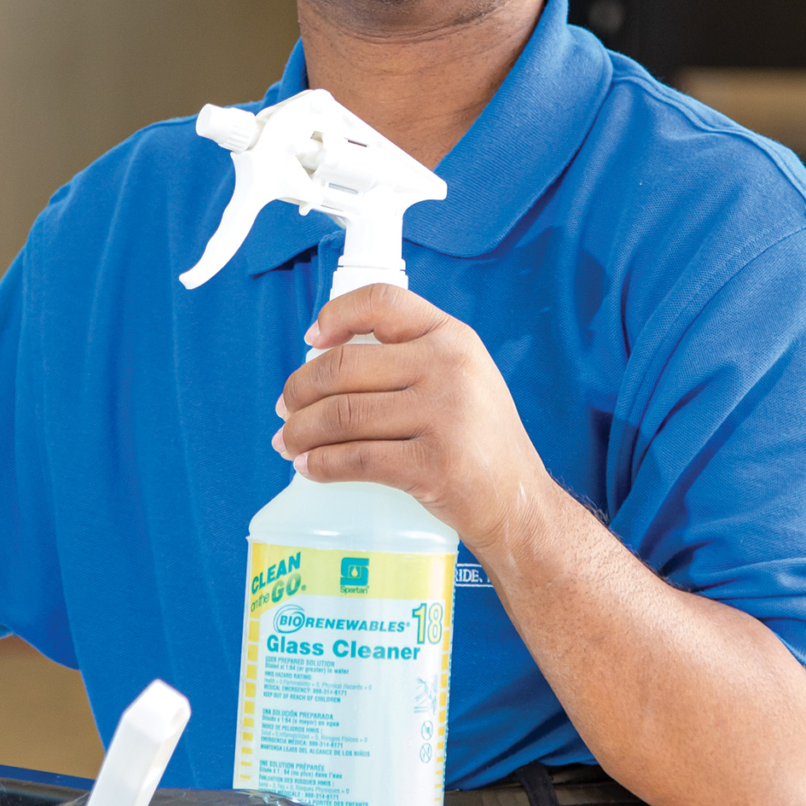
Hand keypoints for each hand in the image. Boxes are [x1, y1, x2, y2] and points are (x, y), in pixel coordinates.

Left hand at [272, 283, 554, 558]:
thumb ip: (411, 357)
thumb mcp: (462, 377)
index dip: (336, 315)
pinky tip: (308, 468)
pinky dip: (321, 464)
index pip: (382, 302)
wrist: (519, 502)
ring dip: (300, 431)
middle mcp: (449, 368)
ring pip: (342, 415)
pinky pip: (356, 459)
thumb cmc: (478, 440)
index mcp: (452, 338)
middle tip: (286, 409)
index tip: (311, 341)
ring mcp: (444, 416)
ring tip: (288, 442)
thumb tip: (325, 359)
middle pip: (344, 366)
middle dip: (300, 390)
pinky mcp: (434, 465)